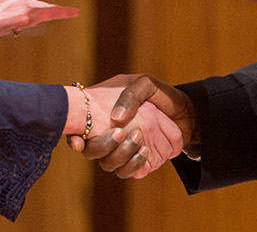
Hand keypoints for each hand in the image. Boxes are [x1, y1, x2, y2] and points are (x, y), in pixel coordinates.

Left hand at [0, 0, 79, 44]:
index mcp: (16, 4)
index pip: (42, 7)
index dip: (58, 9)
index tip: (75, 11)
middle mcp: (13, 15)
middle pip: (38, 15)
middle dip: (53, 13)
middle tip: (72, 12)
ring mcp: (2, 23)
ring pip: (23, 21)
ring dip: (35, 17)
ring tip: (48, 12)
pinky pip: (4, 26)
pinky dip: (14, 22)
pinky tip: (24, 17)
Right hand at [68, 74, 197, 177]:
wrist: (184, 111)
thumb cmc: (159, 95)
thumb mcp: (145, 84)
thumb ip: (131, 95)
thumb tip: (117, 118)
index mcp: (102, 115)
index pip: (77, 129)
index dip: (73, 138)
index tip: (78, 141)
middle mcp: (107, 135)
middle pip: (92, 152)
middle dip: (104, 146)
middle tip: (121, 133)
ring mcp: (121, 150)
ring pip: (109, 164)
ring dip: (122, 156)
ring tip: (140, 142)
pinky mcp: (136, 161)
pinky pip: (128, 171)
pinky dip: (135, 166)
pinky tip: (146, 153)